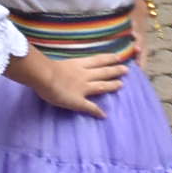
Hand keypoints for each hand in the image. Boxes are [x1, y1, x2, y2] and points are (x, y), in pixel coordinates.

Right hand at [11, 44, 133, 116]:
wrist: (44, 77)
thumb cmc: (45, 67)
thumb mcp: (55, 61)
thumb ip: (59, 62)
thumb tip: (51, 62)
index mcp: (77, 64)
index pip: (96, 60)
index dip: (108, 59)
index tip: (117, 57)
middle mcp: (83, 75)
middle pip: (103, 71)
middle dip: (115, 70)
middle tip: (126, 69)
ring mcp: (83, 88)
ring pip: (101, 85)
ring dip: (112, 85)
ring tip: (122, 84)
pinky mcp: (78, 101)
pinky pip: (90, 107)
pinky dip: (97, 111)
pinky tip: (103, 115)